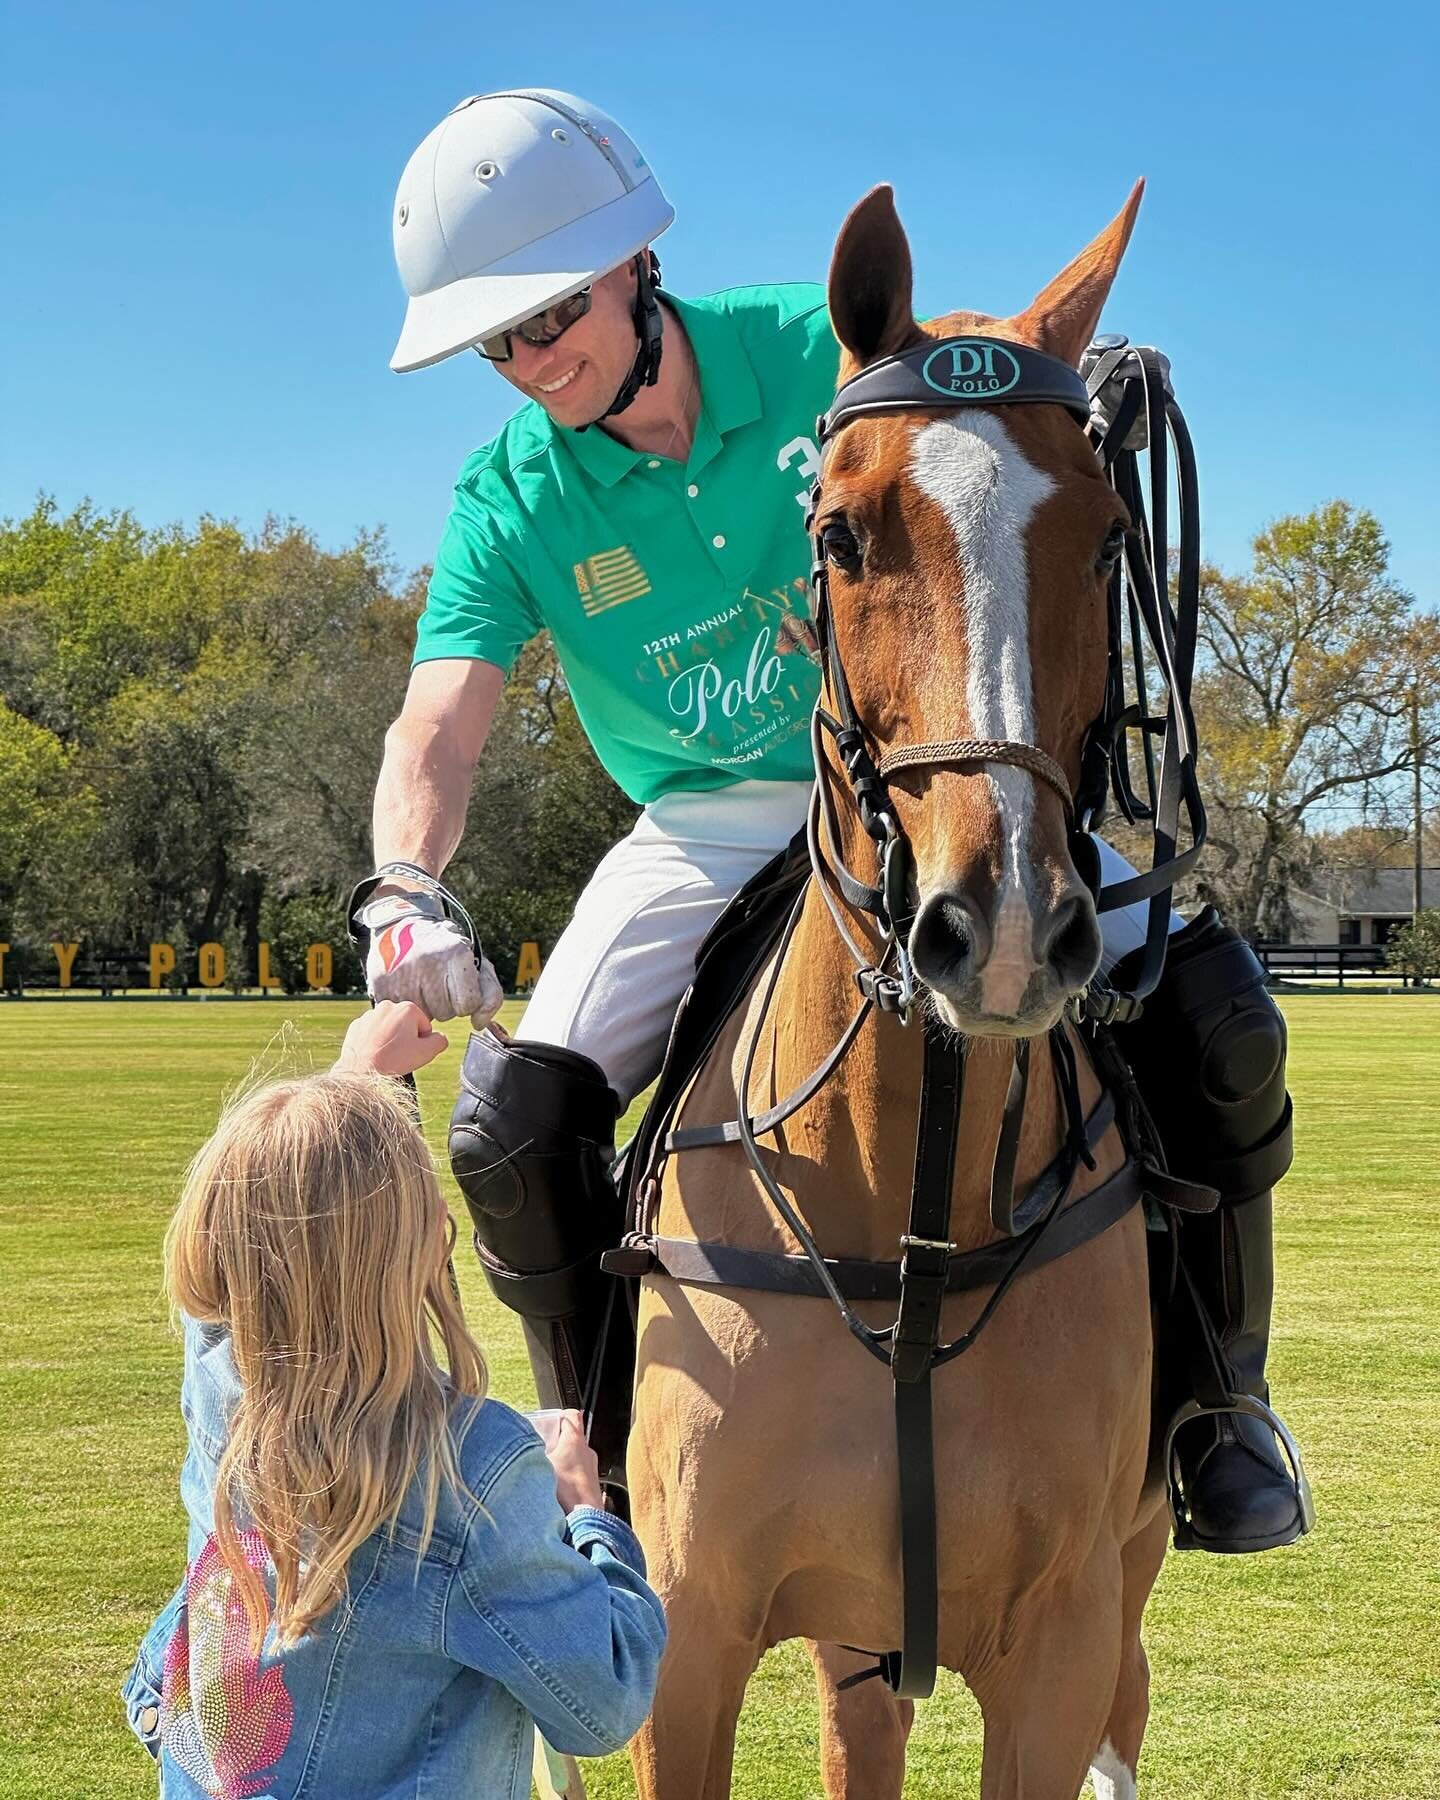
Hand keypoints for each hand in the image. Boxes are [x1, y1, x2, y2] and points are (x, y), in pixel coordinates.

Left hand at [335, 1000, 448, 1077]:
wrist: (361, 1072)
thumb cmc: (393, 1061)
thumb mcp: (426, 1053)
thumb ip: (440, 1041)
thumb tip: (440, 1037)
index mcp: (407, 1009)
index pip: (424, 1026)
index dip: (421, 1041)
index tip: (411, 1051)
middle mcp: (387, 1006)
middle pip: (406, 1024)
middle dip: (405, 1038)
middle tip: (399, 1054)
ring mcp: (370, 1015)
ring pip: (388, 1028)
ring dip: (390, 1039)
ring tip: (386, 1055)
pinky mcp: (357, 1025)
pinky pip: (372, 1033)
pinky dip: (375, 1041)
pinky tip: (374, 1053)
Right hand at [359, 891, 502, 1029]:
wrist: (403, 924)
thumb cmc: (446, 948)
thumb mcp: (476, 962)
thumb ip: (490, 994)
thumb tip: (479, 1024)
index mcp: (455, 954)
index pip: (469, 1005)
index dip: (467, 999)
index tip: (460, 986)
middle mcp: (428, 963)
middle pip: (446, 1013)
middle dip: (446, 1003)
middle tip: (438, 981)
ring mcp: (401, 975)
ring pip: (424, 1016)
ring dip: (427, 1006)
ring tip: (423, 982)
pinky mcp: (381, 984)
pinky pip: (402, 1014)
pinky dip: (407, 1004)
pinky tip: (407, 985)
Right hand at [528, 1410, 602, 1511]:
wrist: (585, 1520)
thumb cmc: (565, 1492)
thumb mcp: (539, 1467)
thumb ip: (527, 1456)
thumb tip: (515, 1451)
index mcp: (575, 1441)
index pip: (572, 1415)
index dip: (558, 1416)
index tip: (546, 1424)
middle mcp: (587, 1452)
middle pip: (571, 1437)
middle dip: (554, 1443)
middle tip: (539, 1452)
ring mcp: (591, 1470)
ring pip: (574, 1458)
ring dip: (560, 1463)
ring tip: (544, 1474)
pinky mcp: (591, 1487)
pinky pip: (577, 1476)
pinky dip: (566, 1479)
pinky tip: (553, 1491)